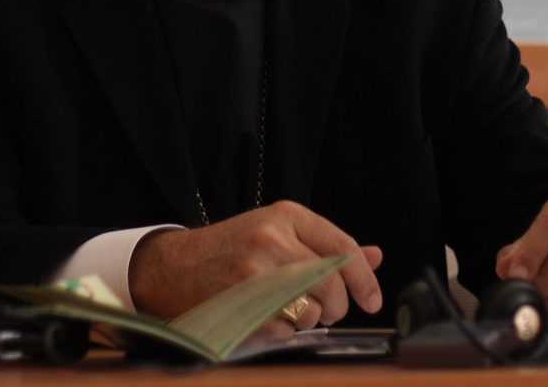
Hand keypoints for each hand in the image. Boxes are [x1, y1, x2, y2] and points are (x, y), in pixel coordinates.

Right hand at [129, 200, 382, 325]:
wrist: (172, 267)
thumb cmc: (230, 250)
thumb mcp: (278, 233)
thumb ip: (326, 245)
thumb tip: (375, 256)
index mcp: (286, 215)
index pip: (342, 247)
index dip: (364, 278)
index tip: (372, 299)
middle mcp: (273, 238)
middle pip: (333, 282)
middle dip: (336, 305)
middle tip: (323, 310)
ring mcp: (257, 272)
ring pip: (314, 309)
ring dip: (308, 320)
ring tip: (285, 309)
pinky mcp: (243, 305)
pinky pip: (288, 331)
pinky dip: (285, 333)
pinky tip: (267, 320)